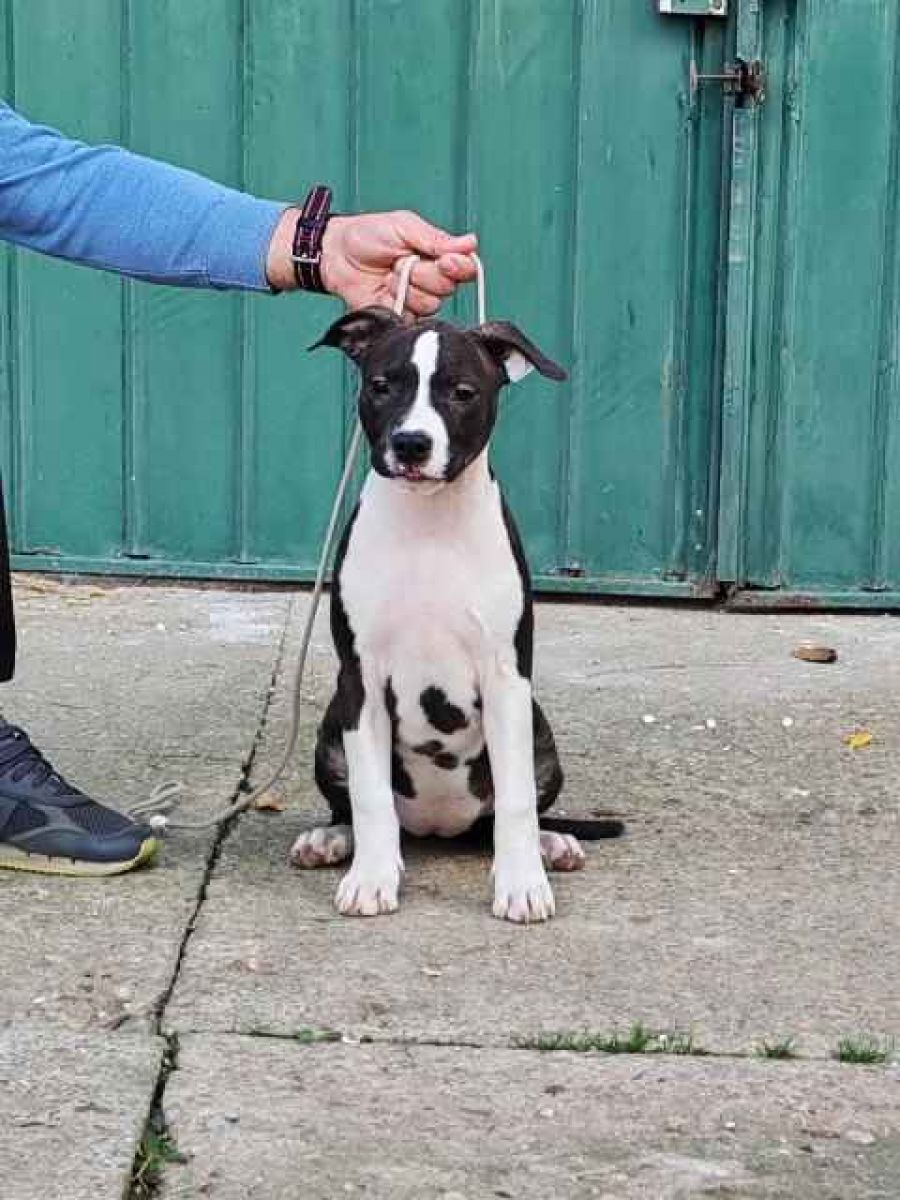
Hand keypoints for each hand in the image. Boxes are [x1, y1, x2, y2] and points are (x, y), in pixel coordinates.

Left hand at [267, 208, 477, 315]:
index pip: (466, 269)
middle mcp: (430, 281)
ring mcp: (415, 300)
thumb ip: (437, 238)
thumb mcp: (404, 226)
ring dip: (405, 288)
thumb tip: (471, 243)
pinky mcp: (400, 317)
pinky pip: (410, 319)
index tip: (445, 260)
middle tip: (401, 261)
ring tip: (388, 275)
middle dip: (422, 274)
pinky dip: (396, 305)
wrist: (336, 255)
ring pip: (429, 305)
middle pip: (447, 288)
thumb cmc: (367, 235)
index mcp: (437, 256)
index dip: (458, 267)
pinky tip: (384, 292)